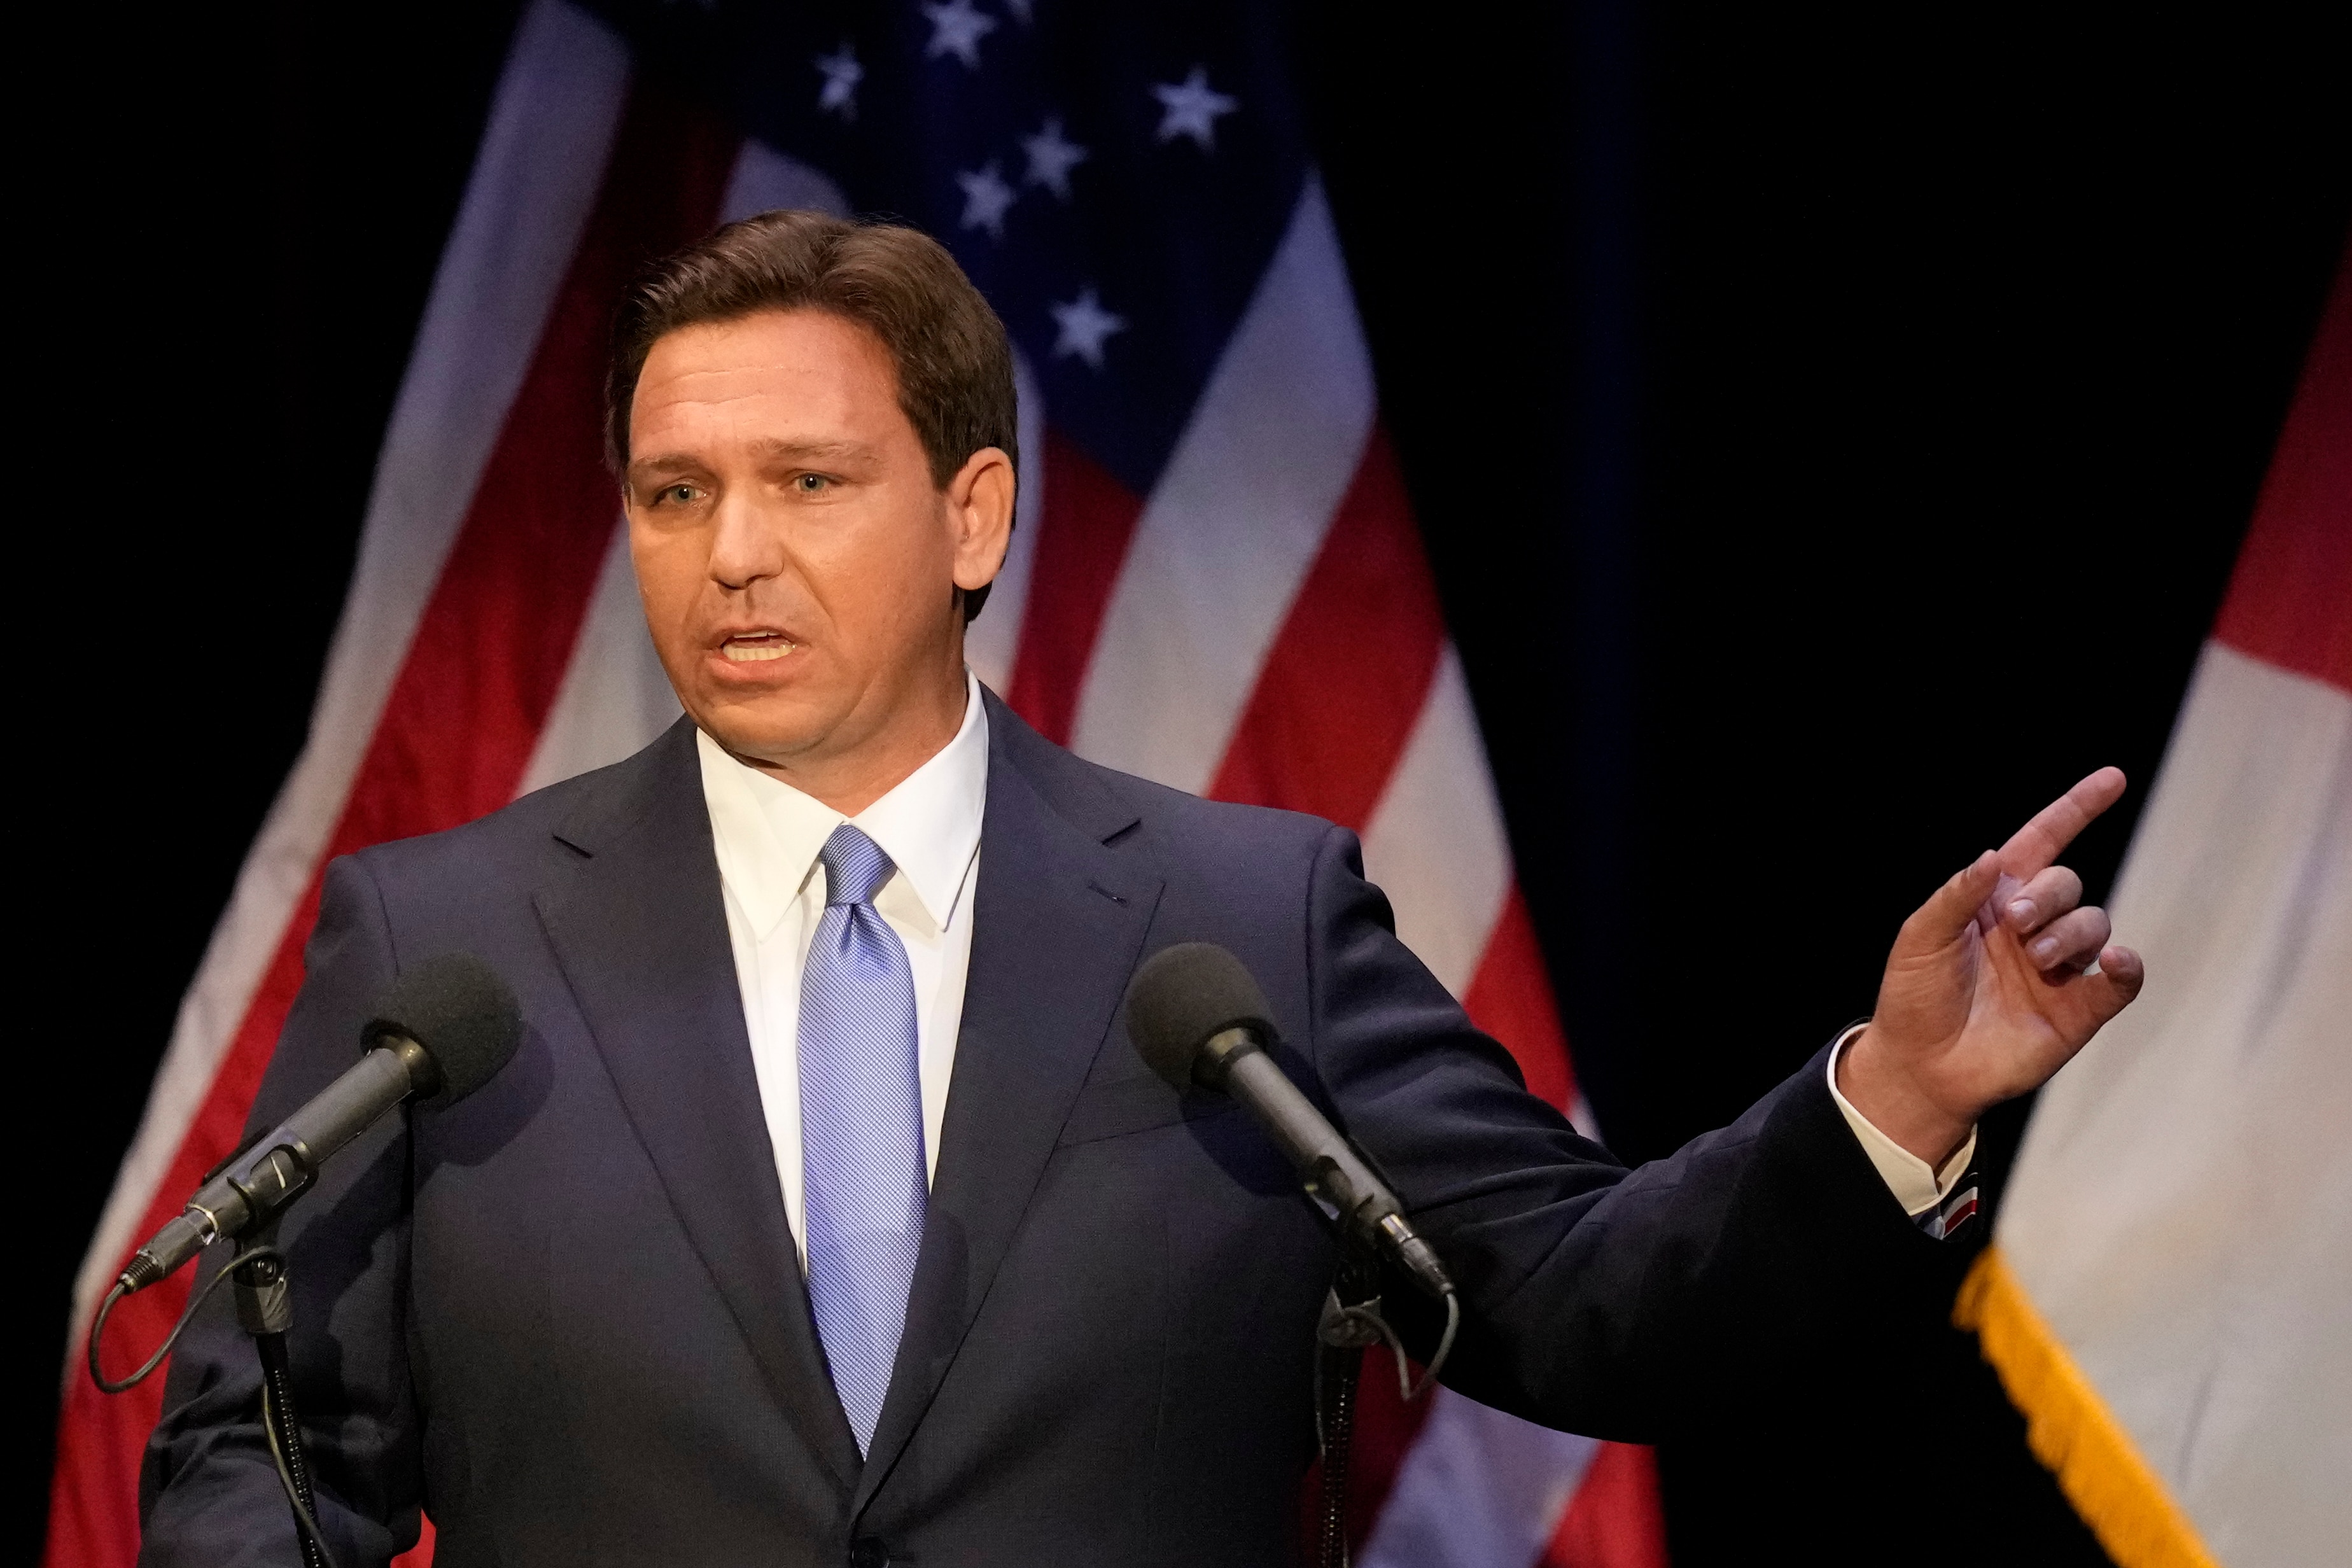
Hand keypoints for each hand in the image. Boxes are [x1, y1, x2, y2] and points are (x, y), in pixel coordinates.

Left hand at [1839, 768, 2146, 1165]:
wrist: (1921, 1066)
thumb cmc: (1915, 996)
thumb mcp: (1921, 937)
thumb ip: (1957, 896)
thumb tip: (1993, 856)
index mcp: (1995, 899)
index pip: (2044, 842)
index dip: (2076, 810)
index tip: (2112, 779)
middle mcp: (2033, 927)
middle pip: (2068, 884)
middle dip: (2048, 895)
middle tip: (2016, 923)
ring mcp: (2060, 967)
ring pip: (2095, 923)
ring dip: (2071, 930)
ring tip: (2037, 953)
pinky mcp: (2081, 1008)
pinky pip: (2121, 979)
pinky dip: (2126, 965)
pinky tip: (2115, 960)